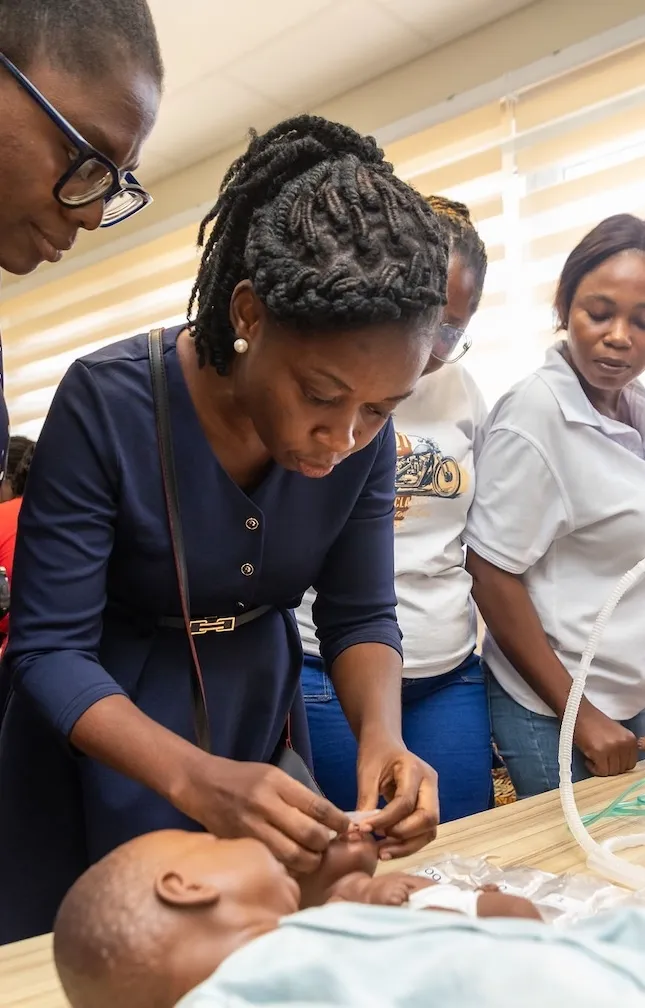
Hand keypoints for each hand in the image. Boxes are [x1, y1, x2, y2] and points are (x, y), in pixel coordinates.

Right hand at [179, 755, 348, 873]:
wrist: (202, 784)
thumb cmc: (243, 778)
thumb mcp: (273, 776)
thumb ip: (298, 796)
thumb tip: (329, 819)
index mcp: (278, 784)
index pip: (318, 807)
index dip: (338, 821)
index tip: (346, 827)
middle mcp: (266, 805)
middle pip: (309, 835)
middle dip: (324, 845)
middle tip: (326, 845)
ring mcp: (253, 827)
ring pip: (293, 855)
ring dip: (309, 860)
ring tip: (311, 856)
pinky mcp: (242, 844)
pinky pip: (273, 861)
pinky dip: (288, 866)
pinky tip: (291, 862)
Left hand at [355, 742, 438, 858]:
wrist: (385, 745)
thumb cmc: (375, 754)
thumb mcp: (367, 773)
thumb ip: (366, 800)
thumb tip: (359, 831)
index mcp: (416, 769)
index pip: (405, 802)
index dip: (385, 820)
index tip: (364, 829)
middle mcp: (430, 784)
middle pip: (427, 818)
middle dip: (403, 836)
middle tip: (378, 843)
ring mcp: (433, 797)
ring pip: (429, 830)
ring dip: (407, 846)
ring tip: (382, 852)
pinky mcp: (428, 808)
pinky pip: (423, 832)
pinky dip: (408, 844)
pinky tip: (389, 849)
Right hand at [574, 704, 637, 776]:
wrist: (578, 713)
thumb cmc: (594, 724)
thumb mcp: (616, 733)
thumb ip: (623, 747)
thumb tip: (622, 763)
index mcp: (630, 739)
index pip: (630, 765)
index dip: (618, 764)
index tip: (608, 761)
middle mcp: (624, 744)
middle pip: (621, 769)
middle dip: (609, 767)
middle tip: (599, 759)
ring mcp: (612, 748)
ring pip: (611, 772)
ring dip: (601, 768)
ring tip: (593, 758)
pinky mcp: (599, 752)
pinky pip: (601, 771)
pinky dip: (593, 769)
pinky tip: (588, 760)